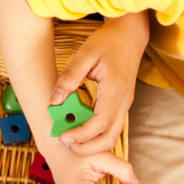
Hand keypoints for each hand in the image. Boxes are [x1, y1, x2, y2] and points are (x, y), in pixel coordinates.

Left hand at [51, 14, 146, 155]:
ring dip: (92, 143)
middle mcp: (124, 101)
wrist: (129, 36)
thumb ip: (69, 78)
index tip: (64, 137)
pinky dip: (96, 134)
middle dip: (87, 147)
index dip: (82, 134)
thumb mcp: (85, 54)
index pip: (101, 122)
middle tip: (65, 143)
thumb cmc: (108, 42)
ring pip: (112, 135)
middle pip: (110, 137)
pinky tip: (79, 128)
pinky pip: (111, 127)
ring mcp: (125, 105)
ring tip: (70, 138)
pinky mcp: (121, 105)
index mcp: (116, 89)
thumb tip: (54, 101)